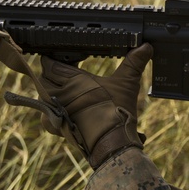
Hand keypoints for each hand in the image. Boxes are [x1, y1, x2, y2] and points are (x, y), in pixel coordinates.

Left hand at [35, 43, 152, 168]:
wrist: (111, 143)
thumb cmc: (116, 112)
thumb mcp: (126, 83)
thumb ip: (133, 63)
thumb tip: (146, 46)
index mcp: (72, 80)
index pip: (49, 64)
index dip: (53, 58)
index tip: (60, 57)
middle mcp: (58, 94)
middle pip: (44, 78)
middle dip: (52, 74)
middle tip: (65, 72)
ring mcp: (54, 111)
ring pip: (43, 95)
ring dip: (50, 90)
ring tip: (65, 89)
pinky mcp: (56, 126)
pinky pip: (46, 114)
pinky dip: (52, 109)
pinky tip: (64, 108)